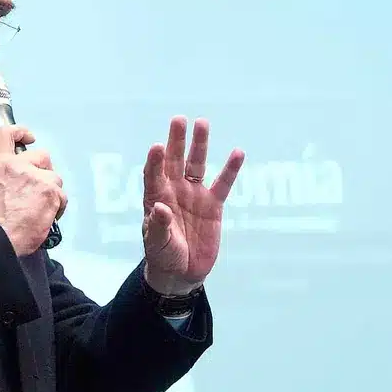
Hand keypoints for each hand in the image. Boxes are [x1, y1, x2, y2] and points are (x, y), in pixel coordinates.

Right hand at [0, 125, 66, 255]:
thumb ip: (5, 175)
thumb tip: (17, 177)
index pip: (5, 134)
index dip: (20, 132)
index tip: (28, 137)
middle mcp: (19, 165)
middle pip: (42, 156)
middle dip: (44, 171)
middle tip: (37, 189)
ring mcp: (37, 178)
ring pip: (55, 178)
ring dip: (51, 191)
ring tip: (39, 207)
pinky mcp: (51, 192)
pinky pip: (62, 195)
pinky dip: (57, 206)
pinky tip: (46, 215)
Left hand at [142, 116, 244, 294]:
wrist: (181, 272)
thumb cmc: (163, 255)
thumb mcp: (158, 243)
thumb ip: (158, 226)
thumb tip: (159, 207)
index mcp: (156, 197)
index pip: (154, 174)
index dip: (155, 161)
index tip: (157, 146)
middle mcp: (174, 190)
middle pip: (174, 160)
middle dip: (176, 140)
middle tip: (179, 119)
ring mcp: (194, 195)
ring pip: (197, 164)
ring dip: (199, 145)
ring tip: (202, 123)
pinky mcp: (213, 205)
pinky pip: (223, 183)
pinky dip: (230, 169)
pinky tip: (237, 152)